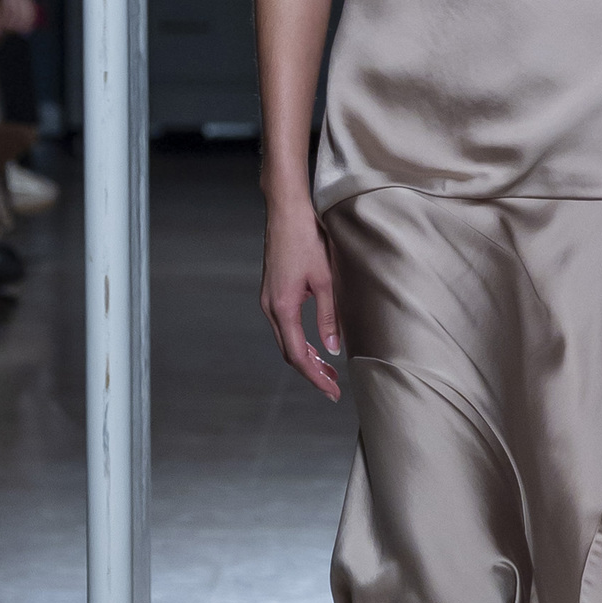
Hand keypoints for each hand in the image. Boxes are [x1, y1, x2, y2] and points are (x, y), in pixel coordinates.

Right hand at [261, 201, 341, 398]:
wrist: (285, 211)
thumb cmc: (306, 239)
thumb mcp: (325, 280)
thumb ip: (328, 317)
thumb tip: (332, 349)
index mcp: (283, 307)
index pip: (298, 355)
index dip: (315, 377)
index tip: (332, 391)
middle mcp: (270, 307)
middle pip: (289, 352)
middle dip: (311, 372)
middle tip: (333, 386)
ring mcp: (268, 299)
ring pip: (286, 340)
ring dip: (305, 357)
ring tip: (327, 369)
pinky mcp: (272, 291)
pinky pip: (284, 325)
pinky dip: (299, 340)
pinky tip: (314, 343)